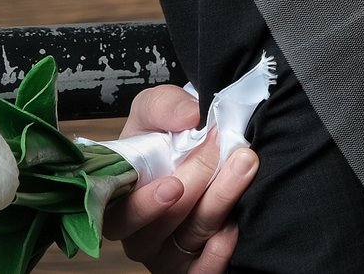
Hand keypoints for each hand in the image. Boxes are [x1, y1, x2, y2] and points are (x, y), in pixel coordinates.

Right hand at [105, 86, 256, 273]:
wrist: (200, 139)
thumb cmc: (166, 132)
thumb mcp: (158, 108)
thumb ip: (164, 106)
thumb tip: (188, 118)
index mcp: (118, 199)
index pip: (119, 215)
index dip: (145, 205)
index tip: (173, 184)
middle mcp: (138, 232)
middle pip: (161, 226)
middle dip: (197, 188)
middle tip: (225, 153)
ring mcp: (166, 251)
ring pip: (191, 237)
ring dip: (220, 202)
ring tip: (244, 167)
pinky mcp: (193, 264)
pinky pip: (202, 272)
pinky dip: (218, 254)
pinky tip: (234, 227)